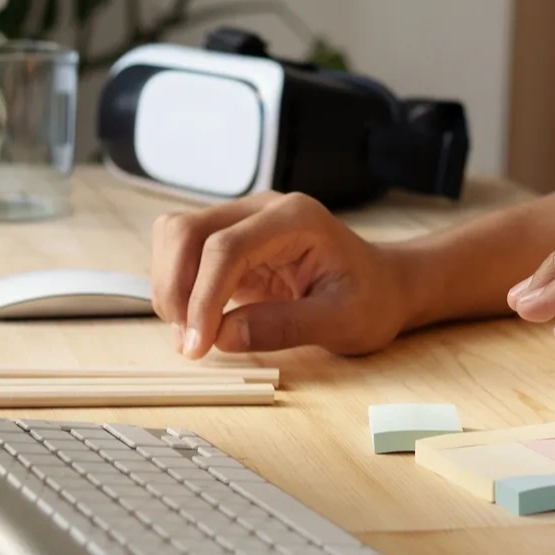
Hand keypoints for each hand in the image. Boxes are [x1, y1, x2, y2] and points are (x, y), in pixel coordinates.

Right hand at [150, 192, 412, 358]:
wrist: (383, 285)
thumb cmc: (371, 299)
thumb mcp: (341, 322)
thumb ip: (284, 326)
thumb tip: (223, 336)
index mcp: (295, 218)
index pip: (226, 247)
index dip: (203, 297)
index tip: (198, 345)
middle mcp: (262, 209)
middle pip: (187, 230)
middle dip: (176, 288)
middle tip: (188, 344)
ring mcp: (243, 220)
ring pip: (175, 235)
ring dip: (170, 286)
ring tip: (190, 335)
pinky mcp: (231, 241)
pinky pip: (183, 253)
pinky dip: (177, 287)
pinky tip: (196, 322)